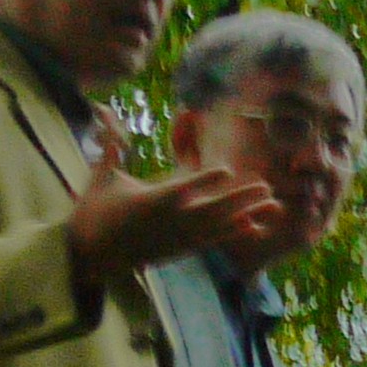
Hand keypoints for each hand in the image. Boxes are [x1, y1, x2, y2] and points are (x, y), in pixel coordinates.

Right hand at [62, 124, 276, 286]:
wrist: (90, 257)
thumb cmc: (94, 212)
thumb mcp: (102, 176)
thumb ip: (111, 143)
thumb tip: (104, 108)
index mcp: (151, 202)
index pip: (182, 190)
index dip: (205, 181)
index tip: (228, 171)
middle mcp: (170, 222)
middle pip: (212, 210)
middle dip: (240, 199)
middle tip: (267, 186)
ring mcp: (178, 238)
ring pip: (220, 227)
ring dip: (249, 214)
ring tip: (276, 205)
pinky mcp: (181, 249)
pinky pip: (213, 241)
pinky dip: (235, 233)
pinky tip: (255, 226)